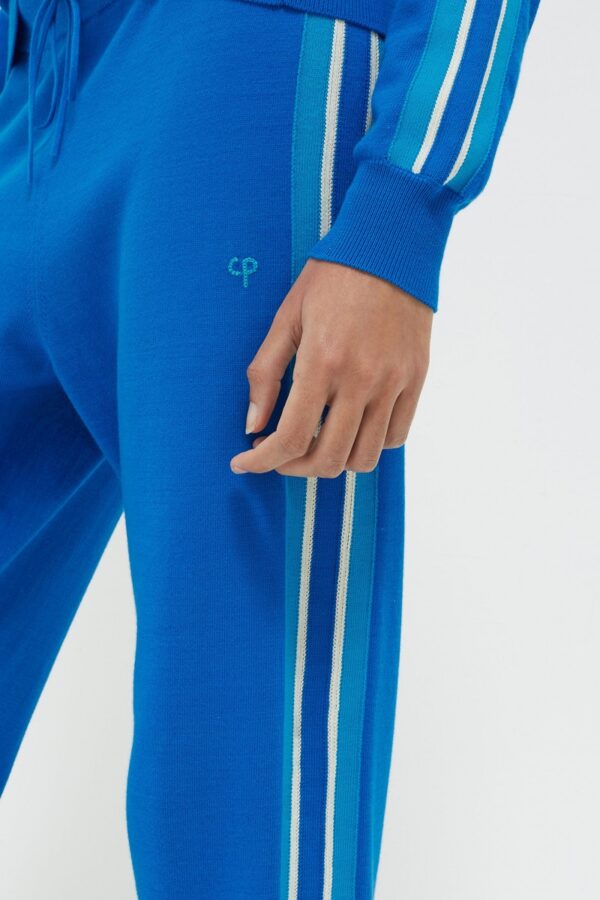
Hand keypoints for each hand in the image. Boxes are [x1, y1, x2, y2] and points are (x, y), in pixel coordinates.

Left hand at [230, 259, 432, 476]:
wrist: (392, 244)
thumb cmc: (333, 276)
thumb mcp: (287, 317)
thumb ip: (266, 373)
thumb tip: (252, 425)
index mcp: (322, 362)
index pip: (290, 438)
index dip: (262, 462)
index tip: (244, 462)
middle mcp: (361, 380)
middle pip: (328, 459)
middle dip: (294, 467)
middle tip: (278, 453)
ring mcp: (393, 382)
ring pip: (364, 457)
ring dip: (333, 460)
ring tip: (316, 440)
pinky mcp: (416, 379)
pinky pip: (395, 436)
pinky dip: (369, 443)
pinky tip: (350, 425)